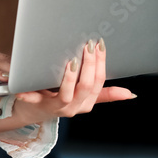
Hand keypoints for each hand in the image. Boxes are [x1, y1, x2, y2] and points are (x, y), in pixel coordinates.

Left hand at [10, 40, 133, 123]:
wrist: (32, 112)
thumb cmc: (59, 99)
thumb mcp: (84, 97)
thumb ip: (105, 95)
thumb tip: (130, 94)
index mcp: (86, 103)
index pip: (99, 83)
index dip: (101, 64)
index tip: (100, 44)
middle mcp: (73, 107)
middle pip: (86, 87)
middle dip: (89, 65)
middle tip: (88, 46)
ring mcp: (56, 107)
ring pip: (67, 95)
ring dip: (70, 78)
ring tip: (72, 61)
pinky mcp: (37, 106)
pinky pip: (34, 100)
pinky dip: (30, 94)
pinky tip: (26, 86)